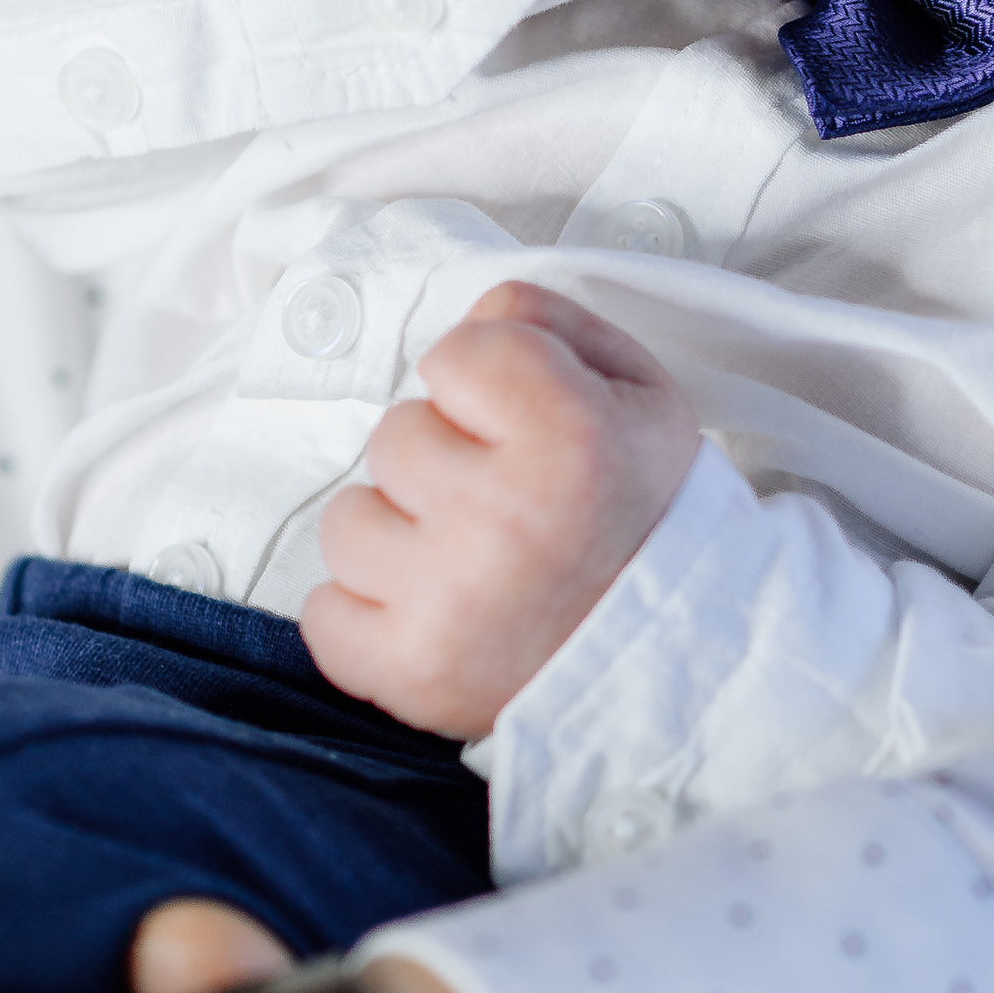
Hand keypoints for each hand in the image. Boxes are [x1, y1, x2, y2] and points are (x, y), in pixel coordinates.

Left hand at [301, 284, 700, 737]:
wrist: (669, 658)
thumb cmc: (641, 514)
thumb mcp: (637, 392)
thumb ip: (547, 323)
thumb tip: (468, 320)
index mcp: (570, 438)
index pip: (454, 353)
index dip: (484, 382)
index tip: (523, 424)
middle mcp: (505, 518)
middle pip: (393, 437)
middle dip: (439, 460)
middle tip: (502, 506)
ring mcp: (449, 601)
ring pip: (349, 520)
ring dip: (395, 536)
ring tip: (465, 561)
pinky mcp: (408, 672)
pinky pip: (324, 612)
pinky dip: (366, 614)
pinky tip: (432, 612)